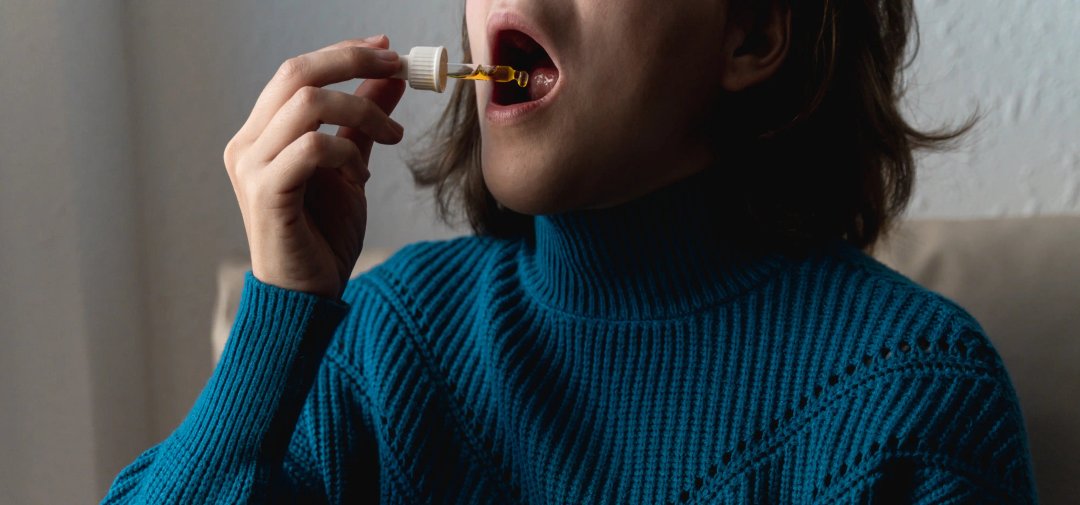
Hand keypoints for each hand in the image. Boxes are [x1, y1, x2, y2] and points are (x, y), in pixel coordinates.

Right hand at [223, 35, 405, 297]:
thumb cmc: (322, 235)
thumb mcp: (351, 165)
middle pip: (297, 74)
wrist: (307, 296)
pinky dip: (346, 150)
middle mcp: (247, 144)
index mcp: (261, 134)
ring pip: (307, 103)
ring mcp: (251, 167)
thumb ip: (363, 121)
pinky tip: (361, 175)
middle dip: (353, 62)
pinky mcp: (266, 193)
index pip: (296, 71)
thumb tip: (391, 76)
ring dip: (361, 110)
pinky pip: (311, 147)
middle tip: (398, 68)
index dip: (342, 53)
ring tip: (390, 137)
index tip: (386, 48)